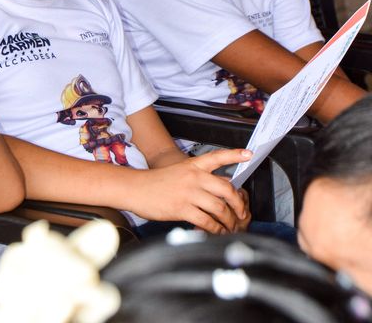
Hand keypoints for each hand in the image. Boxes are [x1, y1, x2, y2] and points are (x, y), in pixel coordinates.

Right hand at [132, 148, 251, 234]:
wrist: (136, 188)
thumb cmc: (158, 182)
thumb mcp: (180, 172)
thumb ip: (199, 178)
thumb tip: (221, 190)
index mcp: (193, 165)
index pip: (217, 156)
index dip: (234, 154)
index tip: (249, 154)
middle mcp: (194, 177)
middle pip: (226, 188)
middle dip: (238, 203)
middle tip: (242, 212)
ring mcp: (188, 193)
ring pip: (219, 208)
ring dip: (229, 220)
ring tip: (231, 226)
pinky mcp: (182, 209)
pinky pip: (207, 221)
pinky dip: (216, 229)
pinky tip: (217, 231)